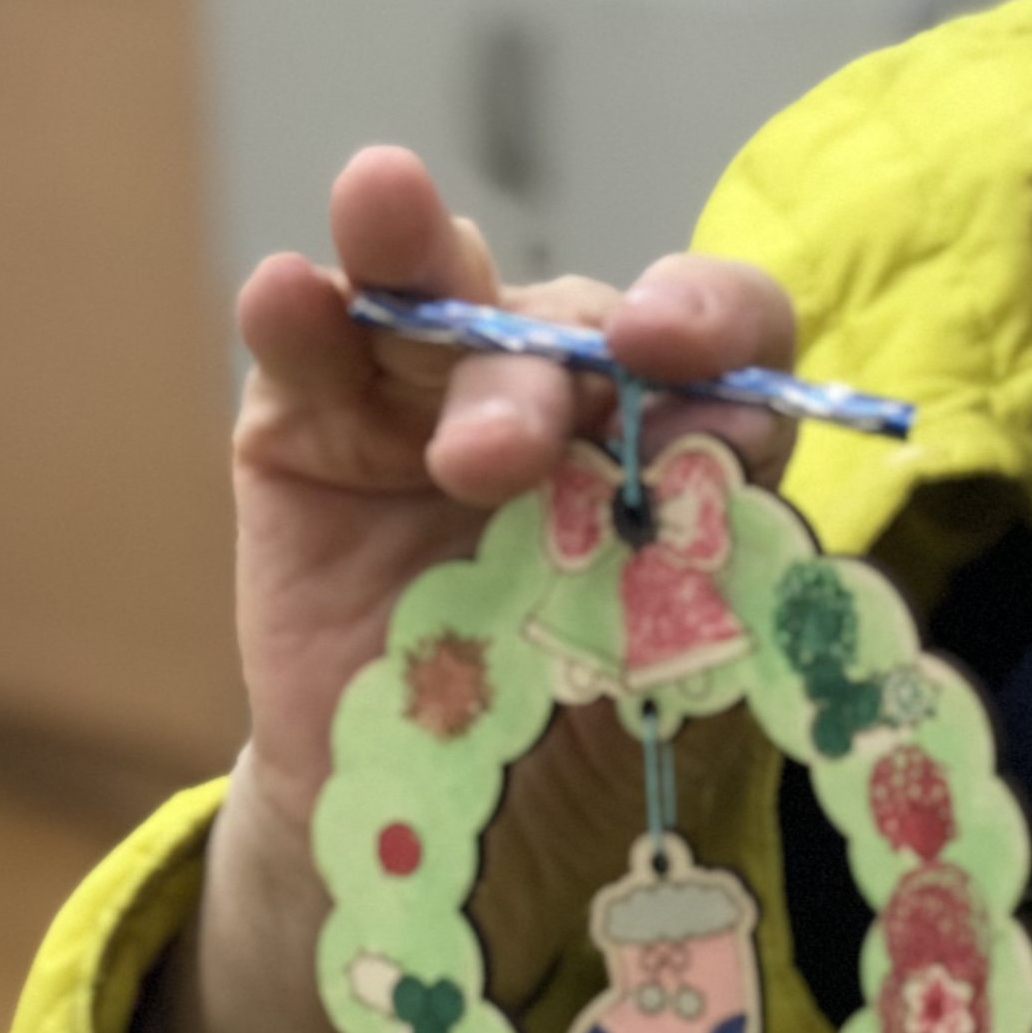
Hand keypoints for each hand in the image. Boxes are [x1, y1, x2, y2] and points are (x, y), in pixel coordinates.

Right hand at [132, 147, 795, 1032]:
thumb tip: (744, 425)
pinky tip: (287, 292)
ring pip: (439, 292)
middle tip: (495, 459)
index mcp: (681, 428)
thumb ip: (710, 549)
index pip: (726, 329)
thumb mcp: (667, 668)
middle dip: (535, 371)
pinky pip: (311, 351)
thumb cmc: (578, 740)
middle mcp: (568, 386)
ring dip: (415, 257)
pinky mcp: (316, 421)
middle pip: (570, 320)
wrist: (426, 827)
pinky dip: (299, 314)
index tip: (671, 344)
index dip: (710, 315)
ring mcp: (434, 392)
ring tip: (382, 204)